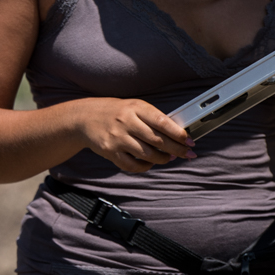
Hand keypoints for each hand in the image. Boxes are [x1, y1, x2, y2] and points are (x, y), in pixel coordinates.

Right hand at [72, 98, 192, 173]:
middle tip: (187, 153)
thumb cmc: (115, 112)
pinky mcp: (110, 151)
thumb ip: (153, 118)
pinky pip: (132, 165)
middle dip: (177, 150)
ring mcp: (118, 138)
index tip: (190, 141)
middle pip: (158, 141)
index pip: (162, 122)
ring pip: (148, 155)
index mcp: (135, 108)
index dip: (179, 134)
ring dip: (163, 159)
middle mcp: (126, 122)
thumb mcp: (134, 107)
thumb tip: (177, 134)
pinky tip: (150, 163)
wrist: (84, 117)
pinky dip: (145, 166)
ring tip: (168, 158)